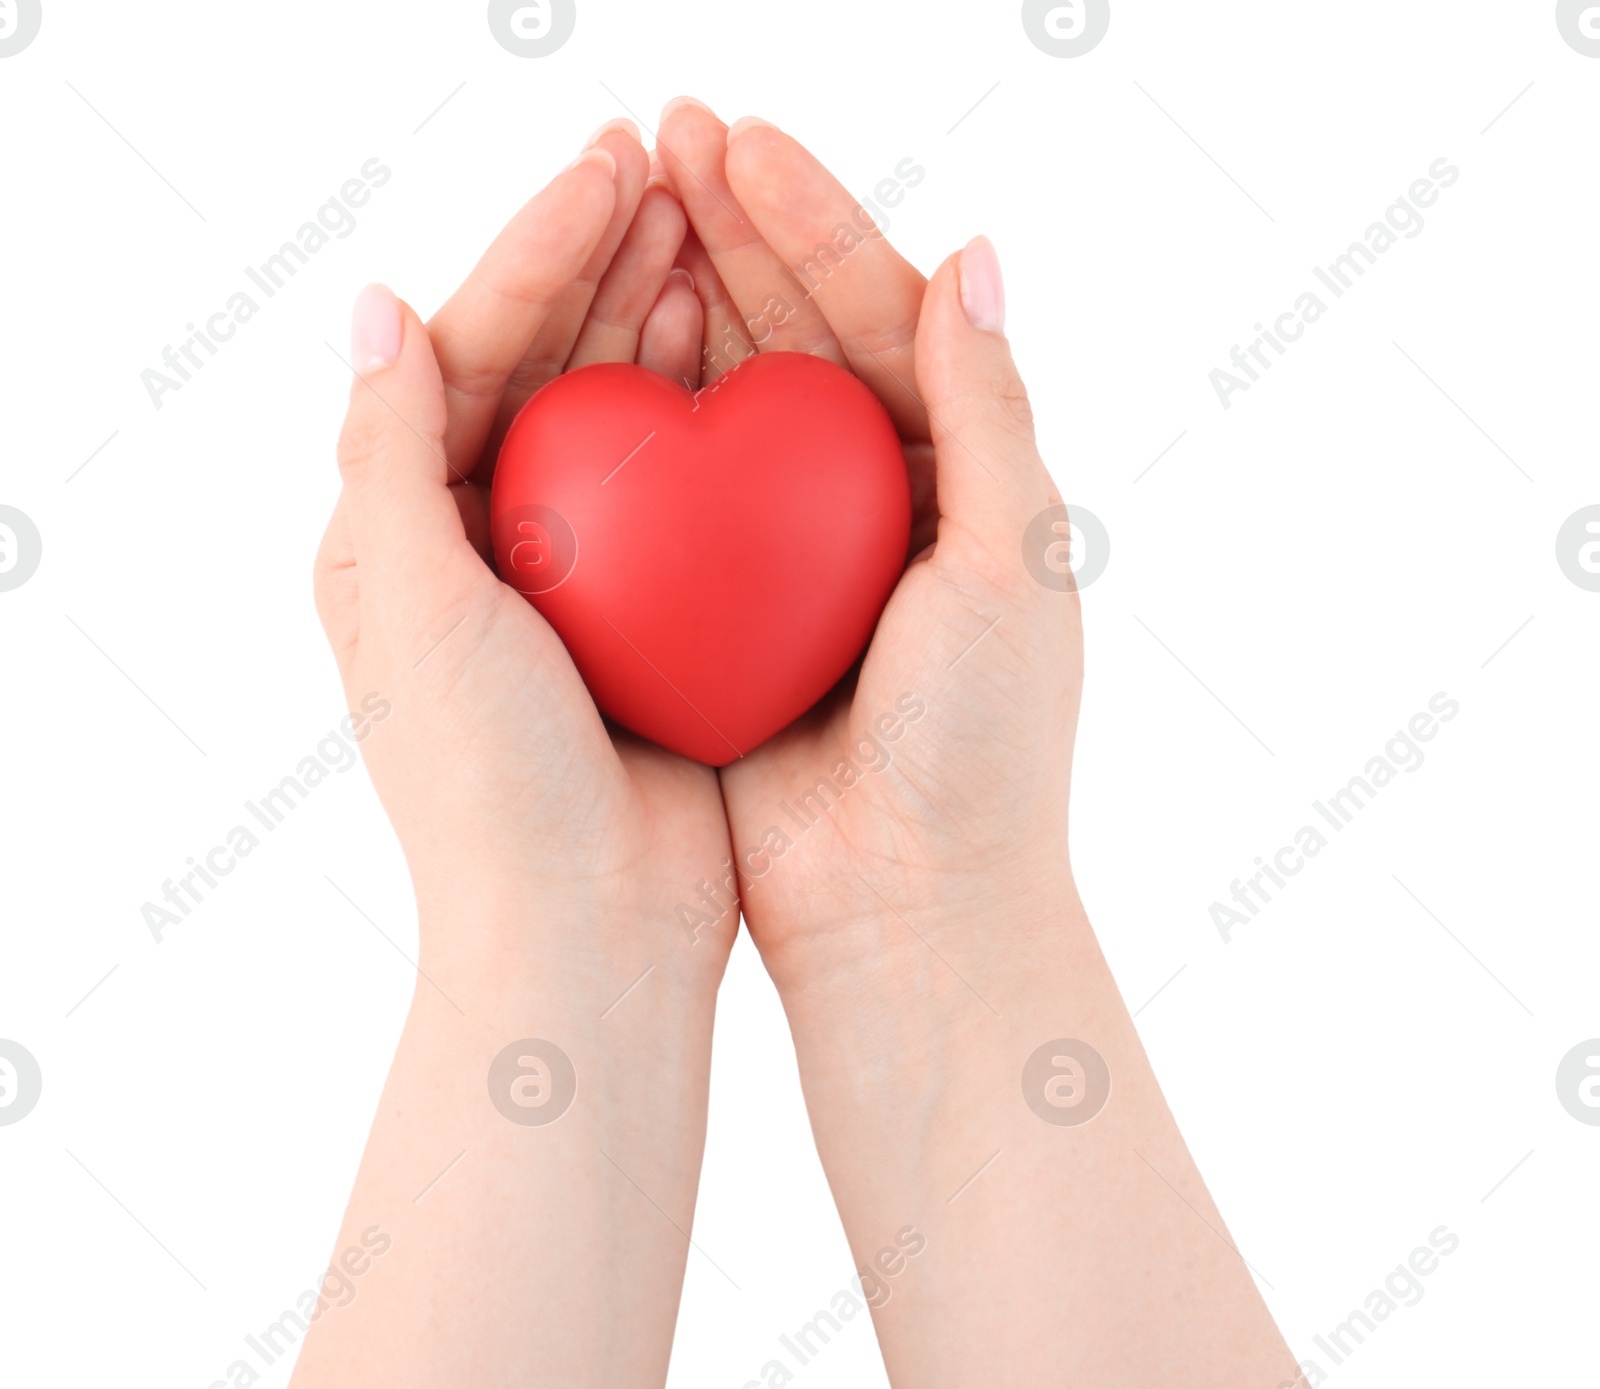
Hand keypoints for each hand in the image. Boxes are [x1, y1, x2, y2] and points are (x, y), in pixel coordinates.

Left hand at [314, 121, 734, 984]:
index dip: (533, 254)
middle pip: (542, 371)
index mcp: (400, 536)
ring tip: (711, 235)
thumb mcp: (408, 603)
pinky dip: (704, 423)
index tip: (612, 173)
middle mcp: (481, 549)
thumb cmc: (484, 783)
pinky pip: (681, 496)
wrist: (587, 928)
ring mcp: (575, 586)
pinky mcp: (651, 625)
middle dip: (600, 266)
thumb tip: (378, 301)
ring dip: (657, 325)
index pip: (463, 356)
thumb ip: (386, 451)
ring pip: (616, 421)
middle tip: (675, 167)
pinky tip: (745, 363)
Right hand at [655, 103, 1079, 991]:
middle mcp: (868, 506)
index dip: (811, 223)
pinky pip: (669, 507)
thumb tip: (974, 247)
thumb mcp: (1010, 564)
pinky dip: (634, 432)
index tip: (736, 140)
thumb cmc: (981, 745)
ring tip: (615, 210)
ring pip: (723, 409)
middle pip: (795, 341)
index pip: (882, 317)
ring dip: (675, 308)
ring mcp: (783, 561)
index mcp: (957, 478)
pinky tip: (586, 360)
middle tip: (661, 136)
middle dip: (733, 236)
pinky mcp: (718, 620)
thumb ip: (990, 409)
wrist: (905, 907)